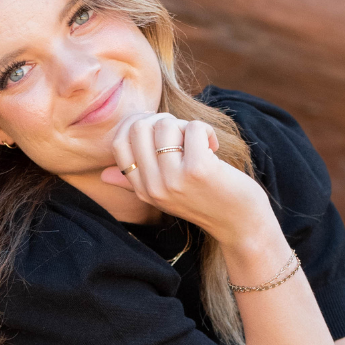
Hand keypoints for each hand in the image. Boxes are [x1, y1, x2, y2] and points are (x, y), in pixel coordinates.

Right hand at [100, 112, 272, 251]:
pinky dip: (206, 131)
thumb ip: (135, 181)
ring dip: (186, 126)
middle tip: (183, 135)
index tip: (160, 129)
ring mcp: (174, 179)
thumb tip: (104, 175)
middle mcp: (153, 187)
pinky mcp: (198, 170)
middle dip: (164, 120)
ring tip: (199, 145)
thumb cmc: (206, 200)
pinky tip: (213, 149)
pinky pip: (193, 127)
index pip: (119, 142)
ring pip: (166, 124)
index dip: (138, 124)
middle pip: (139, 126)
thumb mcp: (165, 194)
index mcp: (142, 189)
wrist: (240, 224)